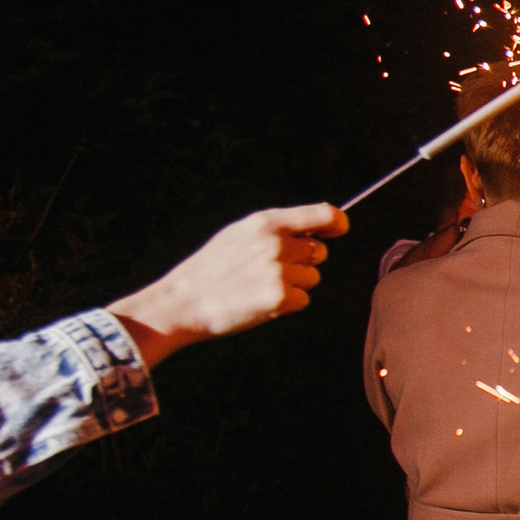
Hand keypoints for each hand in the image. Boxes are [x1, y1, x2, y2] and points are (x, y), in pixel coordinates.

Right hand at [106, 202, 349, 369]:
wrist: (181, 302)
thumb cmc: (211, 269)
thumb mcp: (239, 234)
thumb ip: (276, 228)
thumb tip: (314, 229)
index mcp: (266, 223)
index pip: (322, 214)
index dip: (336, 223)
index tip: (338, 229)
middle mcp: (276, 243)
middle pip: (320, 252)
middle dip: (303, 262)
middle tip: (270, 271)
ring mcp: (278, 271)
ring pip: (312, 278)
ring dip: (294, 285)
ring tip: (259, 286)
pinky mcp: (279, 298)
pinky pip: (303, 300)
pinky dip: (287, 305)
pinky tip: (259, 301)